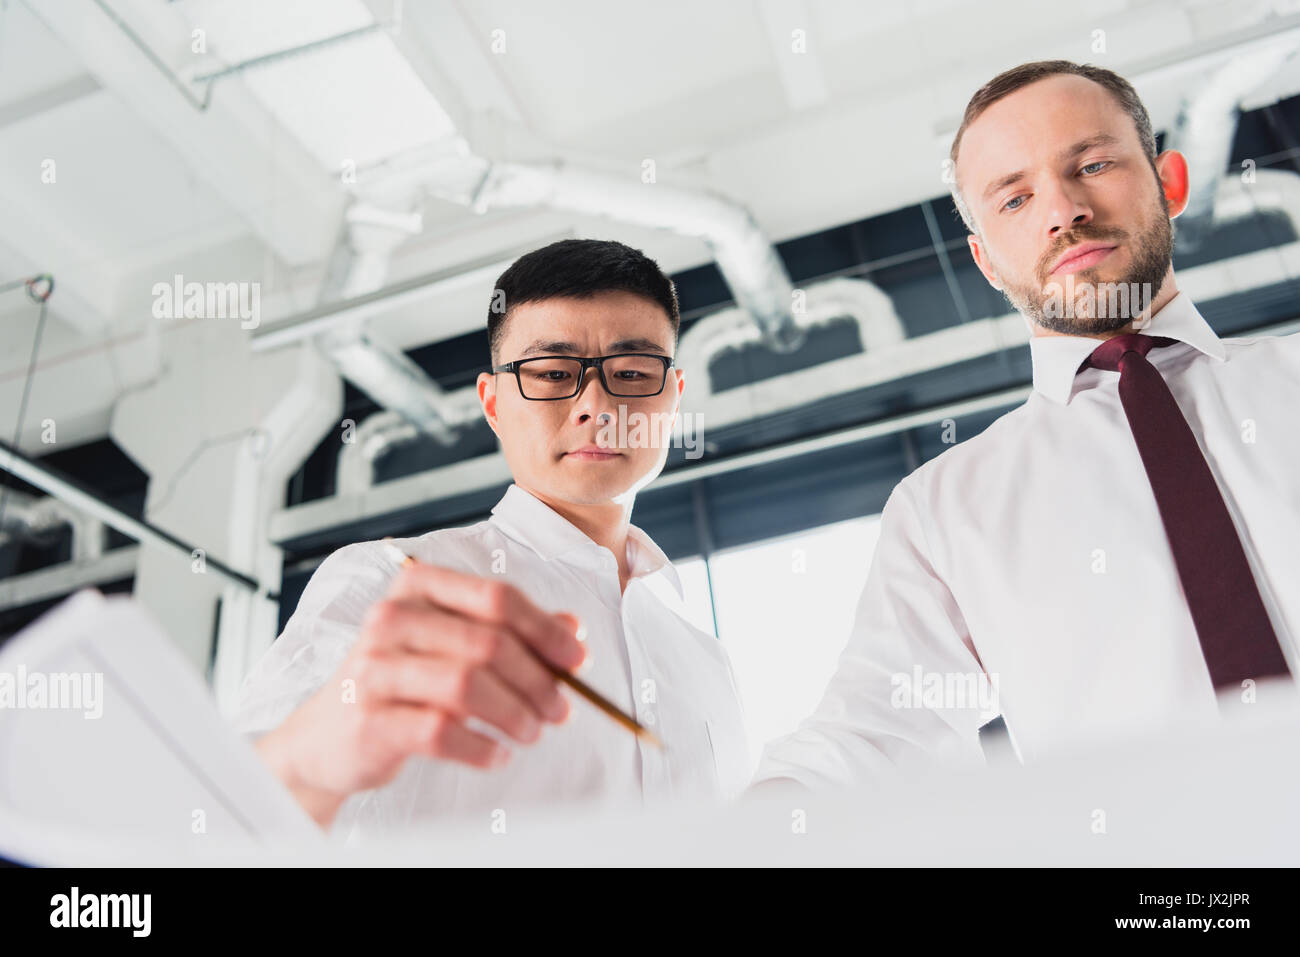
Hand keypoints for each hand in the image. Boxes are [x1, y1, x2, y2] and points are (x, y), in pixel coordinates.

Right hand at [255, 561, 585, 828]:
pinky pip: (440, 731)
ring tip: (532, 732)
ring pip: (466, 686)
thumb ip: (512, 631)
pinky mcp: (369, 721)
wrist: (328, 736)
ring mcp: (375, 669)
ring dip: (514, 713)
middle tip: (561, 709)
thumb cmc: (401, 683)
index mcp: (417, 587)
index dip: (545, 629)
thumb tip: (572, 628)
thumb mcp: (454, 645)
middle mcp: (391, 620)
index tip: (578, 658)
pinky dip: (480, 746)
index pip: (496, 597)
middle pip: (487, 643)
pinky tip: (496, 754)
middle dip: (537, 680)